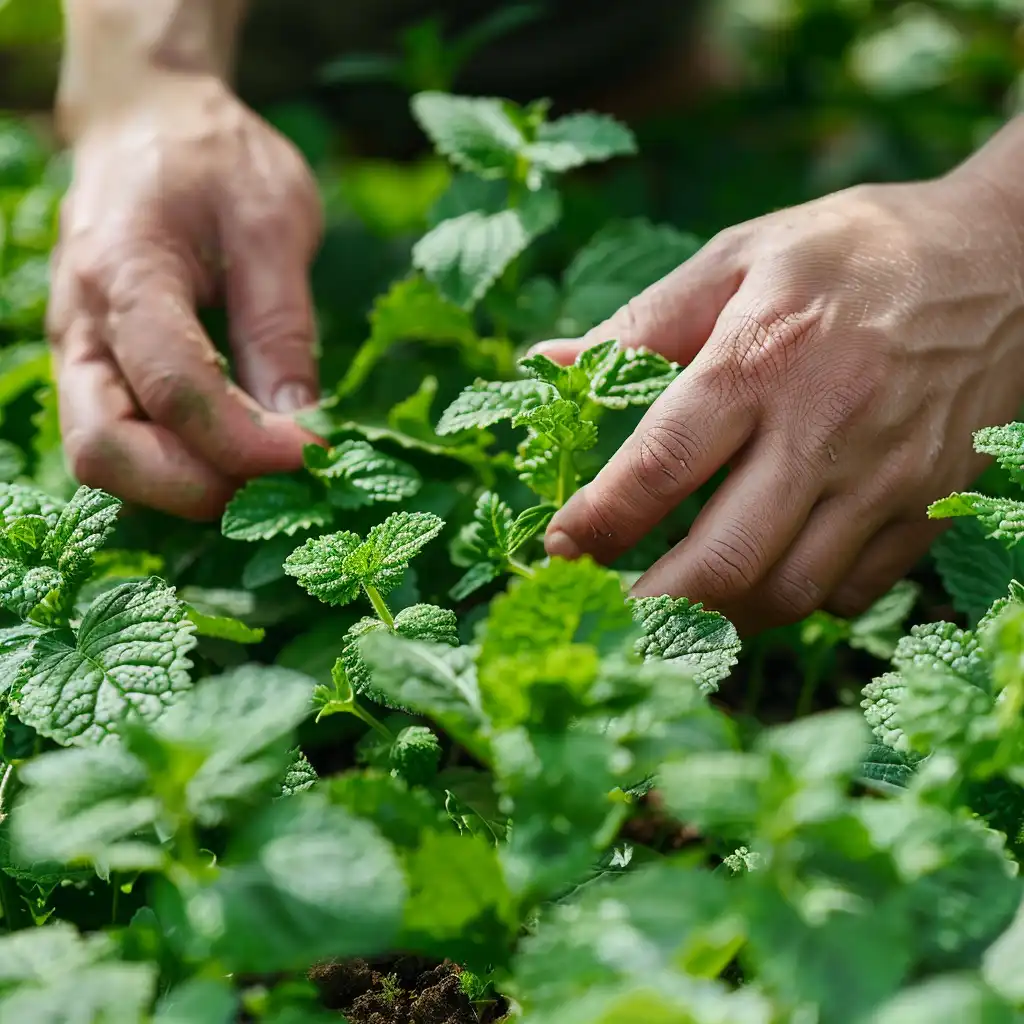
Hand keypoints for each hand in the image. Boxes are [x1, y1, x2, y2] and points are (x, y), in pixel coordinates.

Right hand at [47, 74, 322, 519]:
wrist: (148, 119)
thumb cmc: (216, 158)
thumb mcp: (274, 224)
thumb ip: (282, 329)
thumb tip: (305, 430)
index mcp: (125, 271)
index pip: (174, 386)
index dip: (245, 439)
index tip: (316, 456)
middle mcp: (80, 322)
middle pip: (106, 450)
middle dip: (199, 487)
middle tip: (287, 485)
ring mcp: (78, 349)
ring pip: (104, 458)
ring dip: (184, 486)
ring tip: (270, 477)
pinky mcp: (95, 366)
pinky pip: (119, 440)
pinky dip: (175, 466)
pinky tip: (239, 458)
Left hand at [541, 174, 1023, 632]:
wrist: (1006, 259)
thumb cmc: (852, 252)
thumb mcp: (736, 258)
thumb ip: (637, 325)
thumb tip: (544, 366)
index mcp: (760, 358)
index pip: (659, 466)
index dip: (598, 523)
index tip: (561, 548)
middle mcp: (825, 428)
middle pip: (724, 558)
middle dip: (652, 606)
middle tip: (611, 613)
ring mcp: (888, 477)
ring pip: (787, 592)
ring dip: (718, 614)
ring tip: (677, 602)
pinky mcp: (931, 506)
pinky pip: (851, 591)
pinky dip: (795, 600)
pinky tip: (766, 572)